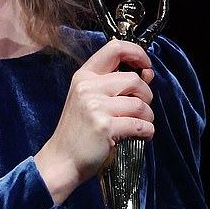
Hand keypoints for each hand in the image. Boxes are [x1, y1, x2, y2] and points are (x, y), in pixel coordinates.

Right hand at [34, 39, 154, 204]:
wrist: (62, 160)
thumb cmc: (78, 132)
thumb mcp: (92, 101)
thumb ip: (118, 84)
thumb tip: (148, 72)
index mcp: (84, 77)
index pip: (115, 48)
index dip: (137, 53)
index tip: (146, 65)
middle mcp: (88, 87)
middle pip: (134, 80)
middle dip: (146, 96)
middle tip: (140, 110)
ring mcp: (95, 107)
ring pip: (141, 104)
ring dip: (147, 118)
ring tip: (138, 126)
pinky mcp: (104, 127)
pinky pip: (141, 125)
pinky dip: (147, 133)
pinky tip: (140, 137)